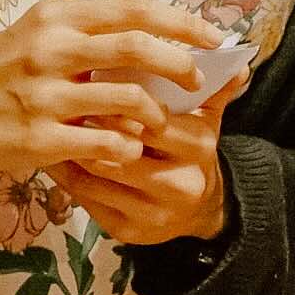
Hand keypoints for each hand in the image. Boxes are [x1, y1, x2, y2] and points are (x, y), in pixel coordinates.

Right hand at [0, 0, 214, 178]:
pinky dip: (128, 147)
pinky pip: (107, 144)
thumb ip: (86, 29)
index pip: (135, 9)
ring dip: (159, 114)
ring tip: (161, 122)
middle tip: (200, 81)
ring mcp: (47, 95)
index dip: (183, 21)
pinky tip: (128, 150)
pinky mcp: (42, 138)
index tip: (213, 35)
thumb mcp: (37, 33)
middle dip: (183, 65)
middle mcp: (53, 49)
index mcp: (58, 18)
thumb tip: (147, 24)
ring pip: (130, 99)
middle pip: (140, 48)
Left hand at [58, 62, 241, 248]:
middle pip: (123, 148)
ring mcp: (153, 213)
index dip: (120, 100)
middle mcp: (181, 184)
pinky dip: (66, 173)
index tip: (93, 79)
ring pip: (98, 174)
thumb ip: (214, 90)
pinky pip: (87, 198)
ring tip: (54, 123)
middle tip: (64, 100)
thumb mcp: (206, 120)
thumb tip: (239, 62)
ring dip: (72, 147)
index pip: (154, 119)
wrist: (196, 210)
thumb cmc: (190, 151)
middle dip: (92, 124)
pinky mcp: (127, 231)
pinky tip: (56, 151)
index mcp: (200, 148)